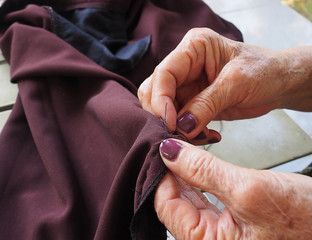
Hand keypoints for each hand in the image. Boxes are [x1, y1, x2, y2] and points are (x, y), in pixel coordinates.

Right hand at [138, 28, 311, 138]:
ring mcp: (185, 84)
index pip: (164, 73)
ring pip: (163, 109)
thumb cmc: (265, 71)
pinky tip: (206, 136)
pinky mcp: (190, 102)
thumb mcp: (237, 83)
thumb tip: (181, 127)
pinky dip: (187, 133)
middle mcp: (184, 64)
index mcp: (193, 47)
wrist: (280, 83)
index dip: (161, 99)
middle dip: (164, 115)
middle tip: (179, 135)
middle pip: (155, 91)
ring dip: (176, 128)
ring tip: (199, 137)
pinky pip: (177, 121)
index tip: (171, 123)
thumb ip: (207, 104)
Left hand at [154, 139, 311, 238]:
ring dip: (184, 175)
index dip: (162, 173)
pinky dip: (199, 181)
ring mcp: (220, 235)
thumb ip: (203, 170)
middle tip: (170, 143)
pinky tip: (196, 165)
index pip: (166, 205)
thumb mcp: (247, 188)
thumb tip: (170, 152)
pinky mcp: (231, 225)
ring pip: (188, 200)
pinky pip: (205, 202)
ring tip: (181, 150)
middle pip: (175, 203)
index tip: (162, 146)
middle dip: (172, 172)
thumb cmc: (306, 221)